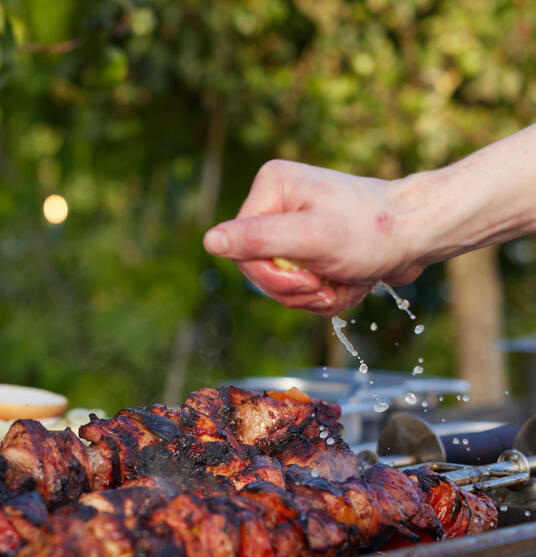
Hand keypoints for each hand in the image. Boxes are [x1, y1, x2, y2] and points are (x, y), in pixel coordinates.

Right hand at [203, 160, 427, 315]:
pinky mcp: (309, 242)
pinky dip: (324, 293)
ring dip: (313, 294)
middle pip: (259, 268)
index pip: (241, 249)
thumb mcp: (312, 238)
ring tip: (342, 282)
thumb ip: (259, 239)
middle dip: (296, 288)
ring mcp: (293, 223)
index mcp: (271, 188)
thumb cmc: (374, 231)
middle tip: (327, 285)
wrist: (421, 234)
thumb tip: (209, 241)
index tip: (309, 278)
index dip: (272, 275)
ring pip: (281, 282)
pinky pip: (300, 283)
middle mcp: (277, 201)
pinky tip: (347, 282)